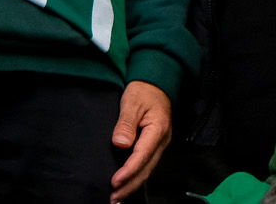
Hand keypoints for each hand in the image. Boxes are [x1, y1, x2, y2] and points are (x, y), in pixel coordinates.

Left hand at [110, 81, 171, 201]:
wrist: (157, 84)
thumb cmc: (144, 91)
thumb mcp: (132, 102)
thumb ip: (126, 123)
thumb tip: (120, 143)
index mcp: (157, 129)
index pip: (142, 155)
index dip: (128, 171)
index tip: (114, 182)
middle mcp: (161, 141)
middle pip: (146, 169)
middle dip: (130, 185)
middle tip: (113, 198)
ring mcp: (160, 145)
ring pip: (147, 171)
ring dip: (132, 185)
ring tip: (117, 197)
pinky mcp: (155, 147)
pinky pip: (147, 166)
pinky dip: (136, 177)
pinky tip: (126, 185)